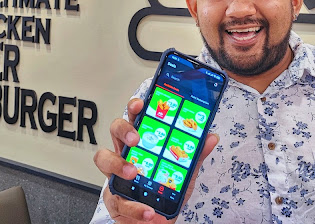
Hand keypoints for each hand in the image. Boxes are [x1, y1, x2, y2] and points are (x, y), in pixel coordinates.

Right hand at [93, 98, 218, 222]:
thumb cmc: (165, 195)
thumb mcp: (184, 175)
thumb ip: (194, 156)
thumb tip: (211, 137)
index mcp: (142, 144)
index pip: (135, 118)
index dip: (134, 108)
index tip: (140, 104)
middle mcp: (125, 155)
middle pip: (115, 130)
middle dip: (124, 130)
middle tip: (136, 139)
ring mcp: (116, 176)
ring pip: (103, 158)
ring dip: (118, 164)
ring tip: (134, 173)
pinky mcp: (113, 199)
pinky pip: (117, 199)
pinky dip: (134, 207)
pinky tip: (148, 211)